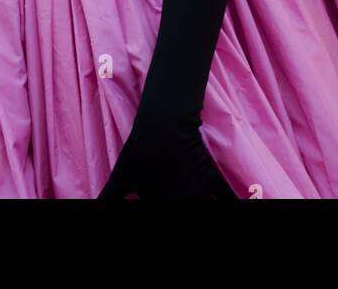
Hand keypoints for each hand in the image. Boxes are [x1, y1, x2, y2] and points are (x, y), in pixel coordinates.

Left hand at [98, 115, 236, 199]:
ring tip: (203, 202)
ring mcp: (198, 193)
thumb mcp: (121, 176)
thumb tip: (89, 208)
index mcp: (160, 204)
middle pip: (190, 212)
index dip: (165, 208)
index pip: (164, 216)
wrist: (165, 122)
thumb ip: (107, 199)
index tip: (172, 203)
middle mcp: (182, 202)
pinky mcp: (211, 180)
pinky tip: (248, 205)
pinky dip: (236, 204)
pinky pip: (228, 198)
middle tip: (186, 201)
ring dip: (209, 206)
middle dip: (190, 206)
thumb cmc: (140, 149)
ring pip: (209, 207)